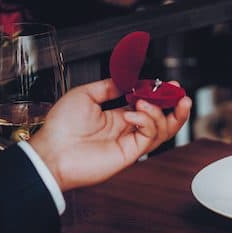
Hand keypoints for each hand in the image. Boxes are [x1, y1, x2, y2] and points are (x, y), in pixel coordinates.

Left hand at [29, 78, 191, 191]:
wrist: (51, 152)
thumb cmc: (61, 127)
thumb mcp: (85, 94)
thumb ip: (108, 86)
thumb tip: (125, 78)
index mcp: (115, 117)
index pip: (146, 105)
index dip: (158, 95)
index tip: (166, 83)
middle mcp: (125, 130)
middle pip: (161, 120)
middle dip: (175, 106)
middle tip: (180, 93)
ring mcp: (128, 142)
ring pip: (161, 129)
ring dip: (162, 112)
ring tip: (149, 101)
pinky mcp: (129, 153)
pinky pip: (149, 136)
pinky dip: (147, 121)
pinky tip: (133, 113)